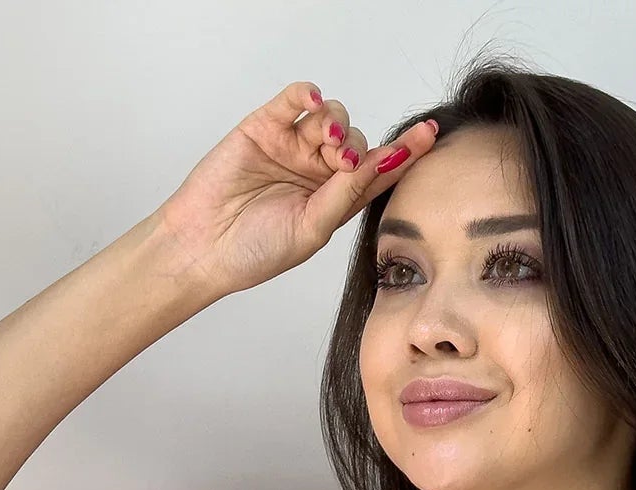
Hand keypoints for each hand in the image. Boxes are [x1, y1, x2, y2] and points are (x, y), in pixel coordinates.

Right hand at [151, 80, 437, 300]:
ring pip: (331, 116)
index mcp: (335, 200)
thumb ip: (347, 194)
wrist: (205, 247)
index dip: (405, 152)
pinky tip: (313, 102)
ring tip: (324, 145)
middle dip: (356, 146)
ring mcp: (292, 146)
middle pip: (357, 138)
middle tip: (342, 163)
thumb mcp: (312, 228)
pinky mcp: (265, 127)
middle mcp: (318, 171)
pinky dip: (307, 94)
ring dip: (335, 125)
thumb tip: (383, 161)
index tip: (430, 135)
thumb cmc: (256, 250)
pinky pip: (294, 99)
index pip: (378, 170)